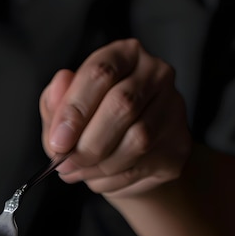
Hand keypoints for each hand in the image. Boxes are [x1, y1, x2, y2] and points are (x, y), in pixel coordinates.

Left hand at [40, 38, 191, 197]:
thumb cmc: (91, 126)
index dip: (74, 110)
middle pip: (122, 106)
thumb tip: (58, 88)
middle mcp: (155, 74)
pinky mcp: (178, 144)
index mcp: (123, 55)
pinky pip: (142, 167)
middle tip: (66, 163)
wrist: (128, 158)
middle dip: (87, 144)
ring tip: (80, 171)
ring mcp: (173, 108)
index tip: (58, 142)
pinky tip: (99, 177)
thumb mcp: (64, 112)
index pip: (100, 73)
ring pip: (136, 141)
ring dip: (99, 166)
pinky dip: (111, 180)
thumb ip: (55, 103)